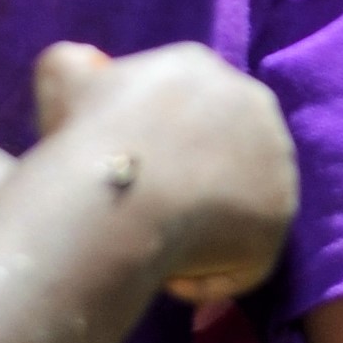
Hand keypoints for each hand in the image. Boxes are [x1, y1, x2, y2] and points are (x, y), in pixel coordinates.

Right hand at [33, 40, 296, 305]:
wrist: (118, 195)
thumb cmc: (86, 139)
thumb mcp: (60, 79)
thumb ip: (73, 63)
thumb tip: (90, 65)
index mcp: (199, 67)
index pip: (185, 109)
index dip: (154, 149)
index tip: (125, 177)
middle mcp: (251, 102)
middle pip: (219, 151)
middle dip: (187, 183)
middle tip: (142, 216)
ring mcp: (276, 159)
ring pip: (234, 205)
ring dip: (200, 231)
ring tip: (154, 250)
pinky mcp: (282, 215)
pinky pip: (244, 255)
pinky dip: (208, 274)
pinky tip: (170, 279)